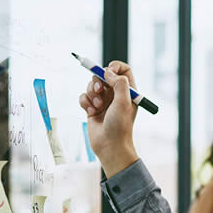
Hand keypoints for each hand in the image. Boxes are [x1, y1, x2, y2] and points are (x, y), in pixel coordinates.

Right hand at [78, 61, 138, 176]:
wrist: (109, 146)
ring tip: (97, 107)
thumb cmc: (120, 126)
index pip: (123, 69)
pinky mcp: (92, 108)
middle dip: (98, 81)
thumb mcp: (124, 102)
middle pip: (104, 75)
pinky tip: (90, 113)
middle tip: (99, 90)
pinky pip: (84, 96)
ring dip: (91, 94)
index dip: (115, 66)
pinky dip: (85, 102)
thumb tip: (108, 71)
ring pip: (92, 85)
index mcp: (128, 91)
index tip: (107, 70)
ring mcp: (104, 101)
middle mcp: (116, 94)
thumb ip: (119, 83)